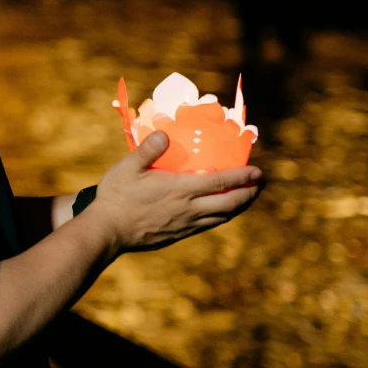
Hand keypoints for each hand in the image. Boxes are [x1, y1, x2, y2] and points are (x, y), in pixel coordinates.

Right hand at [88, 131, 261, 254]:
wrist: (107, 231)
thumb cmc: (115, 196)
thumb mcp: (127, 167)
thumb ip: (148, 150)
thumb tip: (165, 133)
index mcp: (180, 189)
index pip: (220, 182)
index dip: (242, 177)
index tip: (258, 171)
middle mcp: (189, 209)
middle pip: (230, 203)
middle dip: (249, 193)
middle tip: (259, 184)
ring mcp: (185, 225)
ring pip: (222, 217)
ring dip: (239, 207)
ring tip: (246, 198)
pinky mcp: (179, 235)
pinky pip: (208, 226)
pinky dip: (221, 217)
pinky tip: (220, 213)